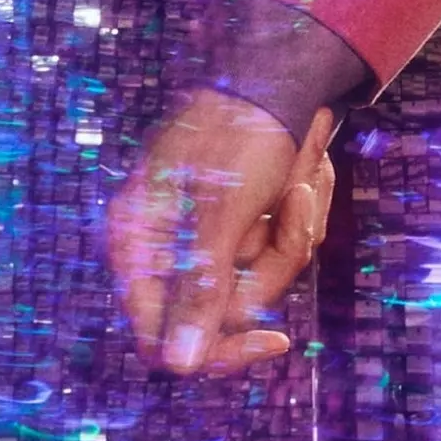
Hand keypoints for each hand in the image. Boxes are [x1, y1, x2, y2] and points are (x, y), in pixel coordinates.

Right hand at [111, 83, 340, 378]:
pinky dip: (297, 217)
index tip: (273, 340)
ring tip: (300, 175)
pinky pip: (276, 253)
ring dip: (292, 232)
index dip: (217, 348)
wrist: (279, 75)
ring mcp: (206, 239)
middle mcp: (165, 249)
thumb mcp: (221, 212)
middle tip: (295, 200)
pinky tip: (303, 172)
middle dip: (274, 261)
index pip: (162, 337)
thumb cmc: (239, 131)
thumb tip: (178, 365)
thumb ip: (198, 289)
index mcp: (137, 245)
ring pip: (261, 281)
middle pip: (223, 312)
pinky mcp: (241, 229)